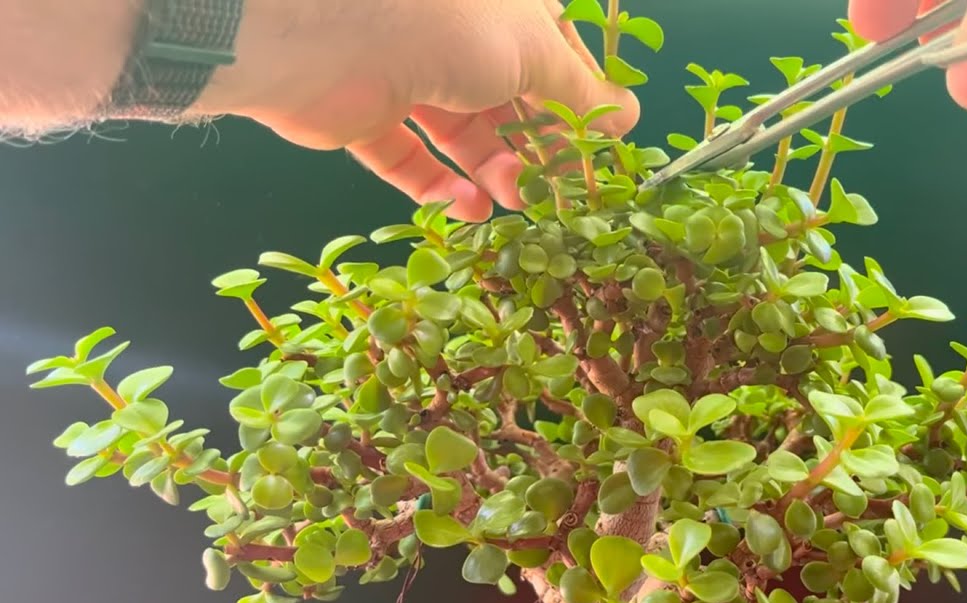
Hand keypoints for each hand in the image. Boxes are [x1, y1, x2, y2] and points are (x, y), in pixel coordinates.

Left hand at [193, 0, 638, 221]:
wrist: (325, 33)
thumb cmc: (445, 21)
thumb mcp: (534, 51)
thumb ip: (580, 92)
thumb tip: (630, 118)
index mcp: (501, 9)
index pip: (553, 59)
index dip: (577, 106)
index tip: (595, 153)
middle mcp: (455, 36)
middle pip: (508, 103)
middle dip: (534, 149)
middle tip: (551, 190)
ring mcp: (408, 75)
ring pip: (462, 135)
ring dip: (492, 171)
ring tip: (508, 199)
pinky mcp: (366, 116)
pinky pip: (409, 157)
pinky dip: (438, 187)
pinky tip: (465, 208)